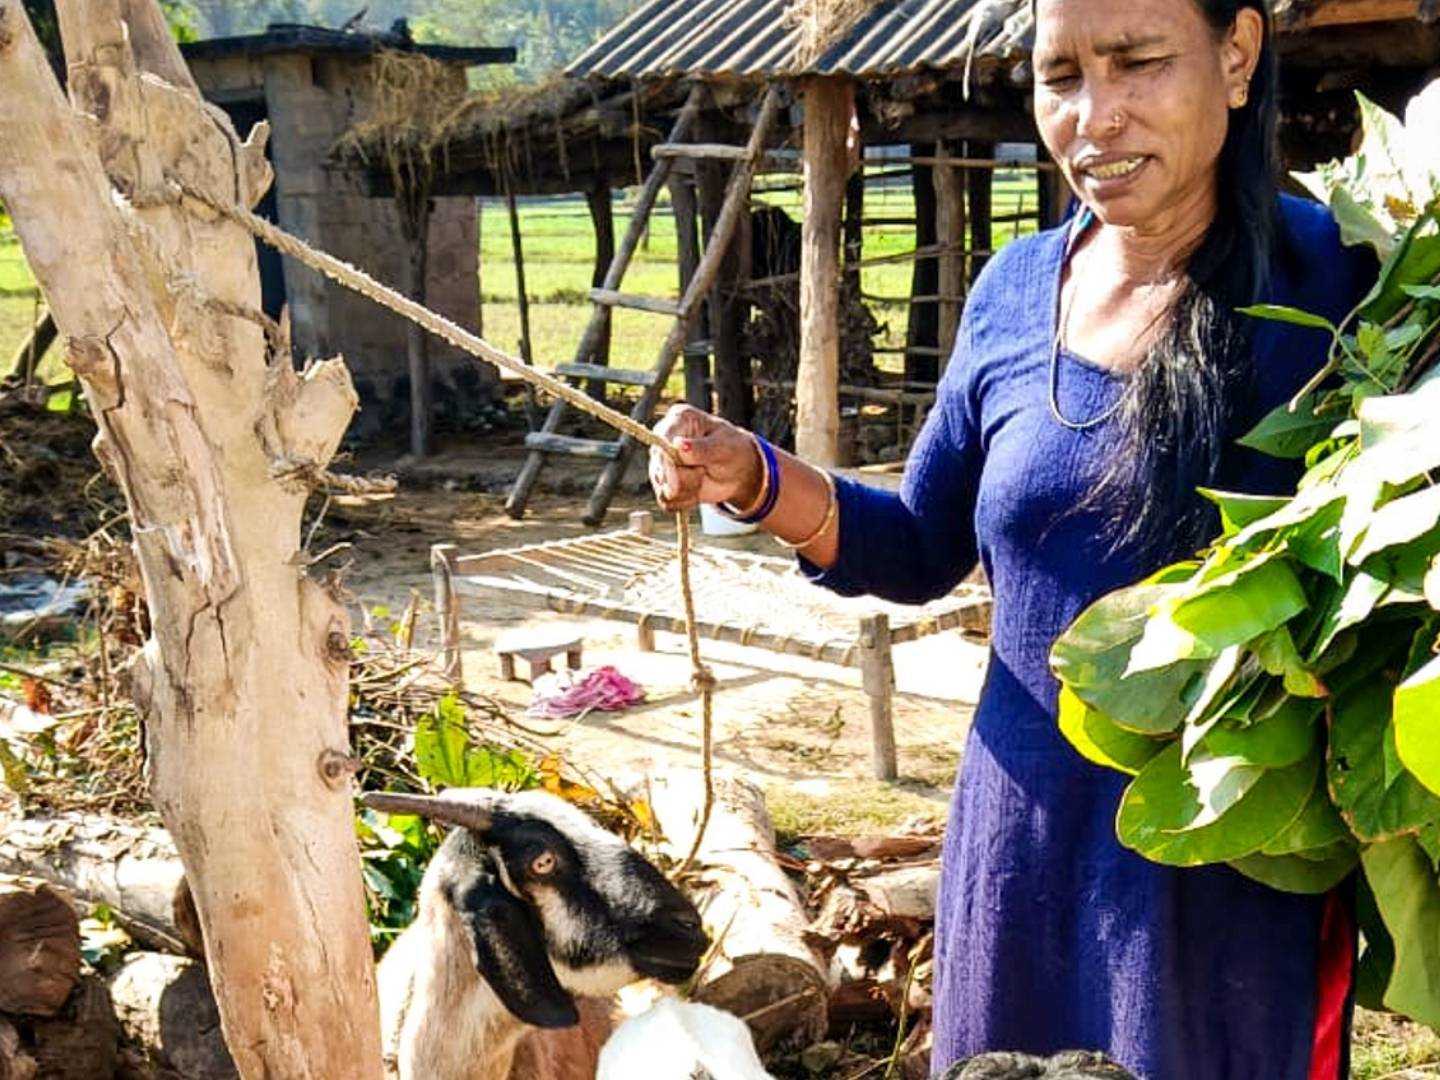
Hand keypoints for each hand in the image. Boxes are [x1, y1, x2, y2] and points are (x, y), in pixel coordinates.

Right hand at [648, 404, 763, 512]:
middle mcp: (663, 439)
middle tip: (703, 472)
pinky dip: (686, 501)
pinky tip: (697, 488)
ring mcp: (661, 462)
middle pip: (659, 469)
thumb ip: (702, 448)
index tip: (675, 485)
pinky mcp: (663, 483)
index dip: (665, 464)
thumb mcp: (724, 447)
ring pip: (663, 489)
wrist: (738, 471)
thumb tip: (678, 445)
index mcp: (678, 419)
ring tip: (703, 475)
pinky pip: (668, 502)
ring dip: (688, 490)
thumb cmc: (732, 450)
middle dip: (683, 480)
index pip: (660, 440)